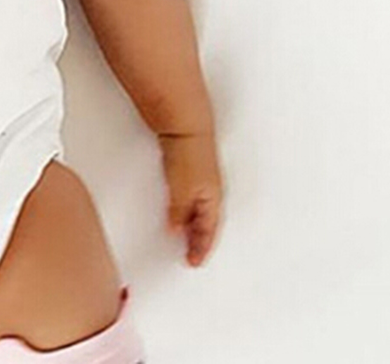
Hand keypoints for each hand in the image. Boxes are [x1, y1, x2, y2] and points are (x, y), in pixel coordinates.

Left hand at [157, 130, 223, 266]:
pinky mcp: (191, 171)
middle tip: (189, 255)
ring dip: (191, 226)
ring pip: (199, 212)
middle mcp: (211, 192)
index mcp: (214, 200)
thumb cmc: (189, 155)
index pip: (209, 232)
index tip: (193, 262)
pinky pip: (190, 199)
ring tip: (181, 238)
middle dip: (199, 240)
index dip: (201, 248)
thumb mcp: (181, 191)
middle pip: (206, 223)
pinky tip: (175, 211)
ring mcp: (202, 181)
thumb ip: (178, 213)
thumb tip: (175, 231)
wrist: (185, 127)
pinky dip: (184, 211)